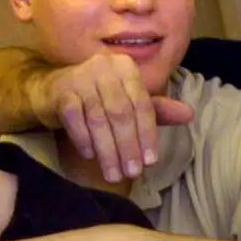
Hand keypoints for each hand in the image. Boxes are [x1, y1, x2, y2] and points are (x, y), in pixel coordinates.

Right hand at [28, 52, 196, 183]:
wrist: (51, 89)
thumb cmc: (97, 98)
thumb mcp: (128, 102)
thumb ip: (156, 110)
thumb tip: (189, 114)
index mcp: (126, 68)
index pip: (142, 104)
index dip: (147, 134)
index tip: (150, 162)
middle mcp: (104, 67)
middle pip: (121, 113)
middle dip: (128, 146)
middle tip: (132, 174)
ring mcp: (80, 77)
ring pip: (98, 119)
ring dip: (107, 150)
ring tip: (113, 174)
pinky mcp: (60, 90)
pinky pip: (74, 118)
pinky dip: (84, 139)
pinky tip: (90, 156)